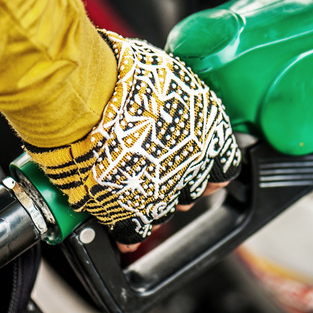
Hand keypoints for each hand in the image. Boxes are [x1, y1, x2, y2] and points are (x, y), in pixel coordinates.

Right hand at [27, 31, 240, 243]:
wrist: (86, 96)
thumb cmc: (122, 76)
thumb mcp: (169, 78)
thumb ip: (178, 103)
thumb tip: (169, 104)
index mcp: (210, 133)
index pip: (226, 166)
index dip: (212, 168)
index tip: (203, 166)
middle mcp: (193, 166)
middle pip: (194, 189)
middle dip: (179, 183)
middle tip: (159, 170)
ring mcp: (162, 193)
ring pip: (164, 211)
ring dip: (151, 202)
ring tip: (130, 184)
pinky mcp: (128, 212)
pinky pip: (133, 233)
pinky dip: (126, 235)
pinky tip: (121, 233)